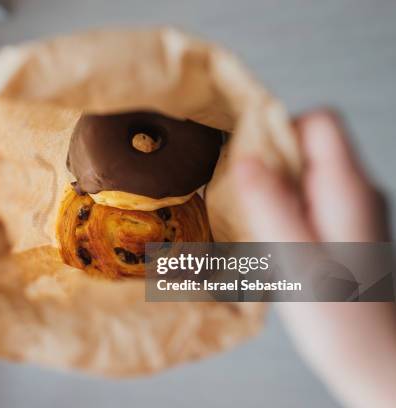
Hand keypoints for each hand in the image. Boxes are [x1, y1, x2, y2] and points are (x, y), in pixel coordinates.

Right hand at [233, 110, 395, 407]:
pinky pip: (306, 197)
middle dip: (267, 161)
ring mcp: (350, 209)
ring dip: (270, 186)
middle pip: (308, 145)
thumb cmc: (339, 317)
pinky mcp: (341, 227)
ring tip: (252, 217)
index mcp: (348, 190)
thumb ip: (270, 203)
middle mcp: (355, 191)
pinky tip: (268, 234)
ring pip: (304, 172)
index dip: (279, 128)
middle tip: (239, 194)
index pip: (319, 123)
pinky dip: (280, 205)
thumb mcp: (296, 258)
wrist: (373, 358)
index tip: (244, 157)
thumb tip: (245, 157)